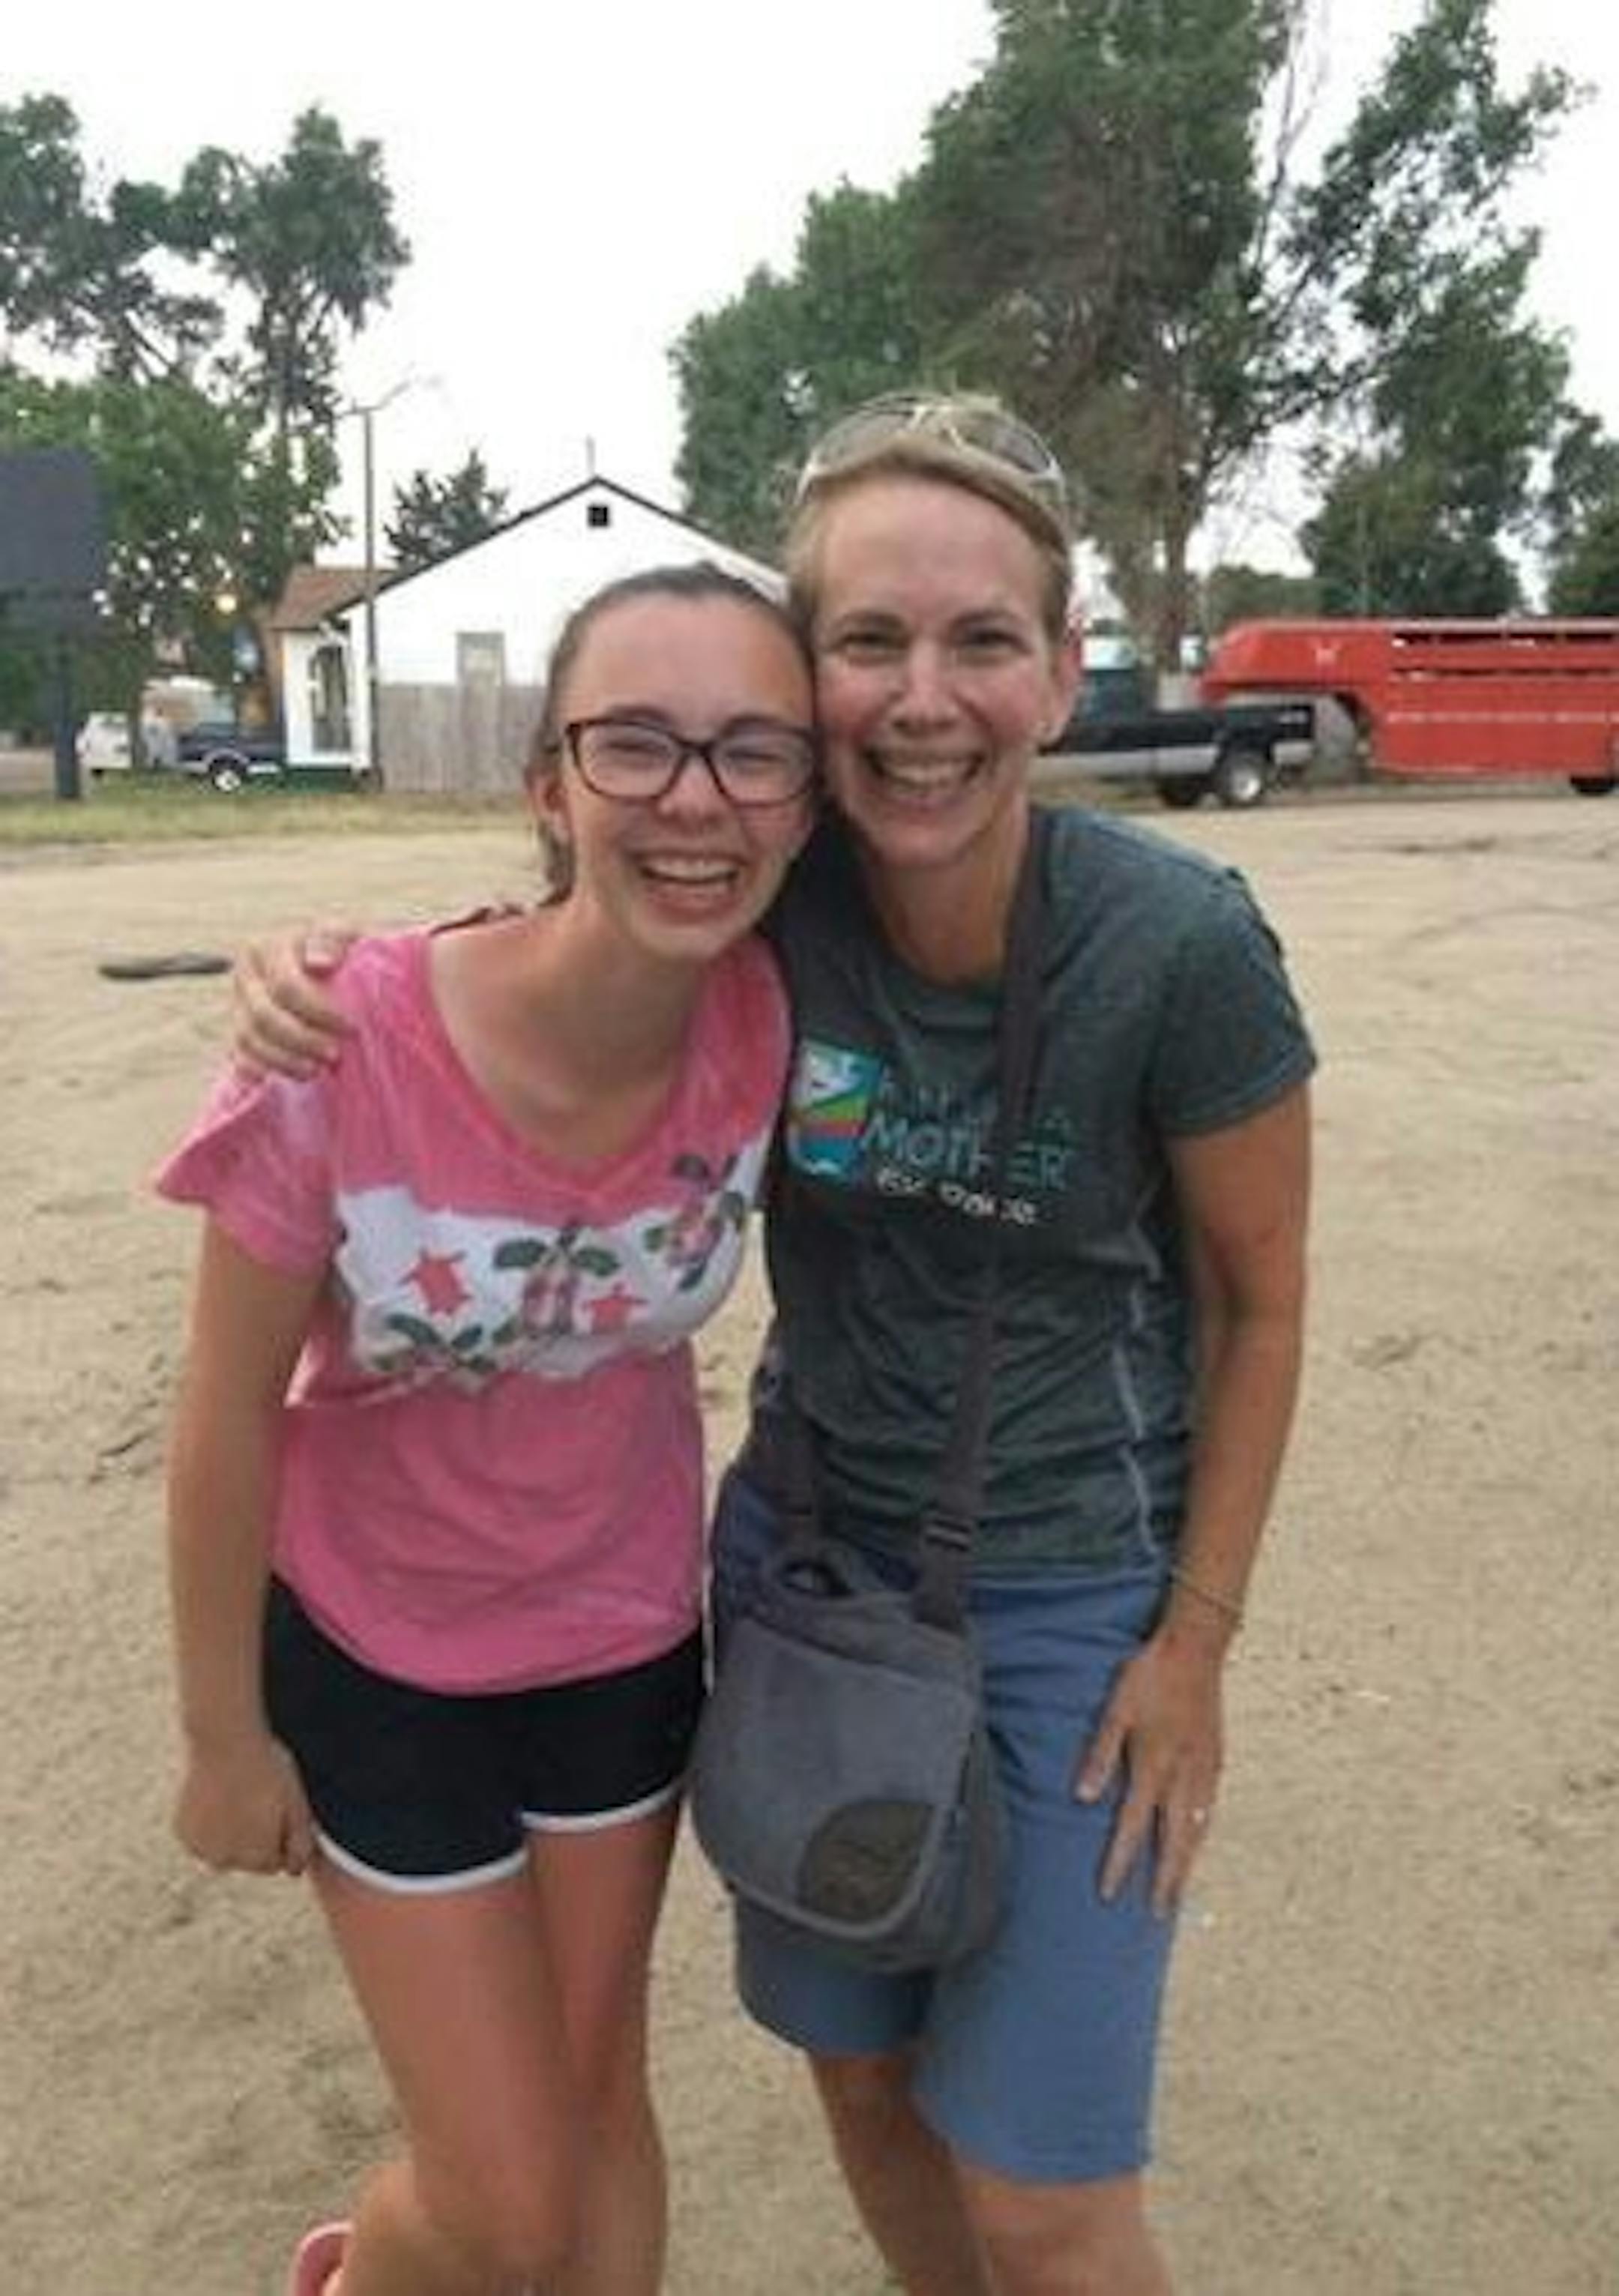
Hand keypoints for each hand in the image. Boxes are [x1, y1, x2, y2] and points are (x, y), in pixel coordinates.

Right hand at [174, 1729, 316, 1876]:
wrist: (225, 1742)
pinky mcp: (183, 1832)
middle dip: (254, 1838)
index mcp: (256, 1858)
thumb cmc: (267, 1771)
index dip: (279, 1837)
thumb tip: (295, 1872)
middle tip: (256, 1800)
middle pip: (247, 1859)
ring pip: (223, 1849)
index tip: (277, 1810)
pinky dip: (209, 1825)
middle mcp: (225, 1862)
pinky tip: (218, 1798)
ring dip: (230, 1834)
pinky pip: (202, 1837)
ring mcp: (200, 1848)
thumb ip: (300, 1844)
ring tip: (237, 1797)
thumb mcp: (297, 1805)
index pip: (273, 1863)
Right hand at [231, 926, 355, 1076]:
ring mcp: (237, 1003)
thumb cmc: (340, 952)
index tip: (351, 1028)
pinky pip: (241, 1055)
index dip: (320, 1012)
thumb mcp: (344, 938)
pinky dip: (265, 1069)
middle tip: (335, 1055)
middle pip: (265, 1016)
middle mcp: (245, 974)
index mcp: (267, 948)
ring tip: (318, 1070)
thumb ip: (334, 942)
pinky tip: (294, 1076)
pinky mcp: (239, 1028)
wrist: (328, 966)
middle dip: (302, 1040)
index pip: (286, 987)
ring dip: (285, 1060)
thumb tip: (321, 962)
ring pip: (249, 1039)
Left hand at [1074, 1624, 1225, 1915]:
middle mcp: (1183, 1776)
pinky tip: (1198, 1840)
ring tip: (1179, 1890)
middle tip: (1158, 1914)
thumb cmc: (1149, 1676)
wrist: (1196, 1649)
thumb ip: (1101, 1755)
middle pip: (1174, 1841)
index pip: (1134, 1827)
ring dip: (1187, 1862)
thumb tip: (1082, 1798)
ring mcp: (1204, 1770)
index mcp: (1154, 1766)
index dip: (1120, 1862)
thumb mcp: (1116, 1710)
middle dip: (1165, 1880)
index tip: (1108, 1893)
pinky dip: (1203, 1833)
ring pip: (1198, 1829)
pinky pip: (1210, 1809)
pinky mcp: (1216, 1759)